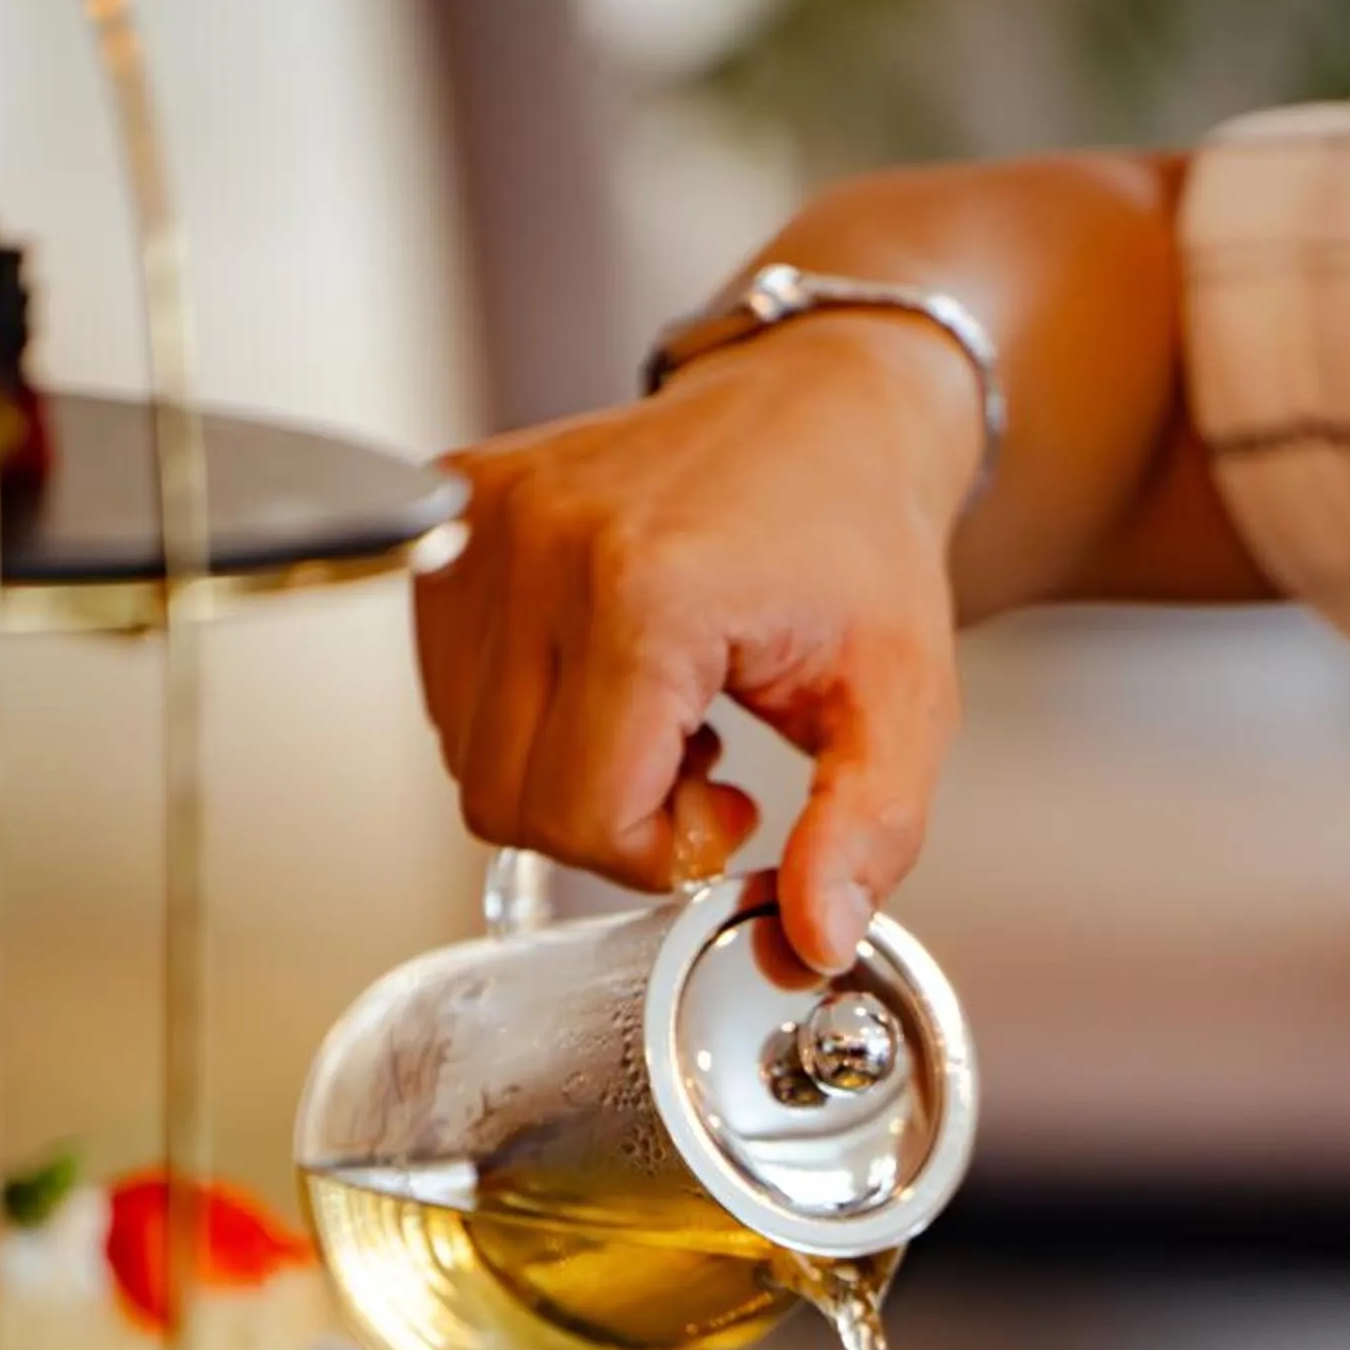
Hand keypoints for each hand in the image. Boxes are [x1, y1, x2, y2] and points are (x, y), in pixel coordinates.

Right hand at [414, 315, 980, 972]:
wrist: (826, 405)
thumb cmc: (860, 543)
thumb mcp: (901, 704)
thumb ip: (865, 835)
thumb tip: (812, 943)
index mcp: (646, 590)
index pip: (580, 817)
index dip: (656, 853)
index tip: (731, 806)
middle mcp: (542, 544)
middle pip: (507, 801)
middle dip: (610, 822)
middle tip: (701, 767)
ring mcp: (484, 519)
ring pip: (468, 754)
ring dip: (567, 768)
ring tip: (664, 711)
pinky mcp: (454, 508)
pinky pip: (448, 687)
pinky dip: (526, 713)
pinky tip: (611, 672)